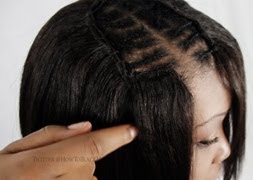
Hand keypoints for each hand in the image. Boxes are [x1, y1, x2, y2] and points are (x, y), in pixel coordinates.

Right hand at [0, 121, 137, 179]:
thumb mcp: (14, 151)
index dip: (115, 137)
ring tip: (48, 178)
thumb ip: (52, 136)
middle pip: (89, 161)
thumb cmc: (2, 177)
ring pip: (88, 175)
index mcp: (41, 166)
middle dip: (77, 155)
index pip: (90, 147)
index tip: (132, 130)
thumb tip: (87, 127)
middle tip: (50, 163)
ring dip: (76, 172)